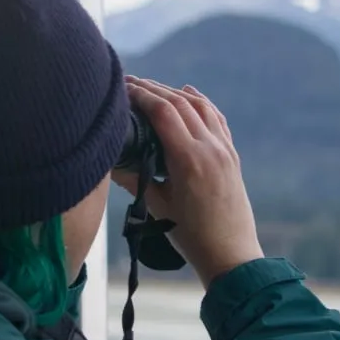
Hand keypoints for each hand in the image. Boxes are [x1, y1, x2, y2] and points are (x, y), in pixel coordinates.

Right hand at [113, 76, 263, 286]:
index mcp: (189, 160)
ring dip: (175, 92)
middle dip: (153, 89)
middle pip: (180, 103)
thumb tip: (108, 162)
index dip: (141, 95)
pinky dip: (200, 102)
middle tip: (130, 83)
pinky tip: (188, 94)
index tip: (122, 88)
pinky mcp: (232, 156)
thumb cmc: (191, 237)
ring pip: (200, 106)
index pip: (163, 112)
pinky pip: (216, 118)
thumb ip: (133, 179)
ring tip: (153, 87)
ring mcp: (224, 150)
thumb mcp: (157, 206)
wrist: (231, 256)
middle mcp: (210, 148)